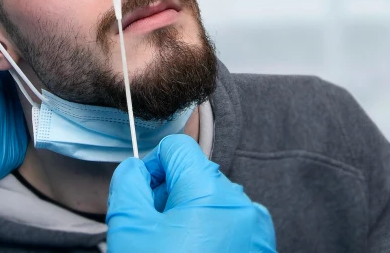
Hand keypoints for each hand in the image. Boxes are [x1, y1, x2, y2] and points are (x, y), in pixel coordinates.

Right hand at [106, 135, 275, 252]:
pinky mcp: (261, 252)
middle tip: (153, 232)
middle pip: (195, 175)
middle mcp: (243, 206)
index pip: (178, 148)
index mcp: (211, 192)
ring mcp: (257, 232)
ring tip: (171, 251)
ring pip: (211, 202)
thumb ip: (128, 183)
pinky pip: (228, 227)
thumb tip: (136, 169)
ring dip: (187, 217)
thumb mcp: (129, 228)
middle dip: (169, 197)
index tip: (143, 198)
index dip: (152, 168)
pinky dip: (207, 236)